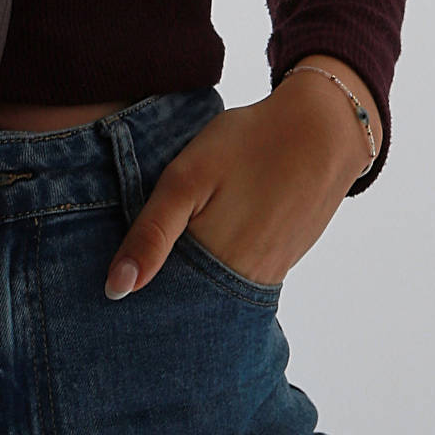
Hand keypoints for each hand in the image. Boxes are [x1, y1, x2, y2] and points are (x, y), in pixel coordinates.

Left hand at [103, 61, 380, 299]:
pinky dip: (211, 268)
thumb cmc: (249, 145)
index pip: (158, 301)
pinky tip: (202, 241)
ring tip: (167, 248)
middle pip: (186, 304)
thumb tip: (116, 290)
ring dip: (184, 280)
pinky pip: (234, 280)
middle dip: (156, 289)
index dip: (131, 289)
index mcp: (213, 264)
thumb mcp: (186, 179)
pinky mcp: (279, 264)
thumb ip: (151, 234)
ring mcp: (265, 276)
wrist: (324, 130)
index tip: (111, 276)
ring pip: (210, 294)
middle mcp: (242, 283)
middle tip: (140, 256)